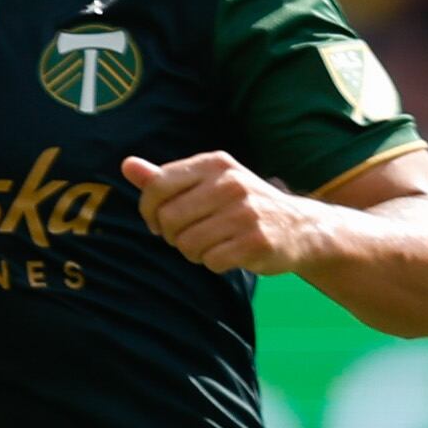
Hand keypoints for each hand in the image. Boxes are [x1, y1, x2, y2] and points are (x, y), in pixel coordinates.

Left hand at [123, 150, 313, 275]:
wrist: (300, 228)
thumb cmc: (241, 205)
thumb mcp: (207, 183)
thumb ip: (165, 178)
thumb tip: (126, 165)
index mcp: (215, 164)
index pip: (157, 186)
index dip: (149, 211)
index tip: (159, 221)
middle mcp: (232, 183)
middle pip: (169, 219)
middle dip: (173, 235)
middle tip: (191, 236)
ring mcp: (247, 212)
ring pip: (187, 244)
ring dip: (194, 252)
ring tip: (214, 243)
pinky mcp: (257, 240)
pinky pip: (211, 261)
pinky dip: (214, 264)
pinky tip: (230, 253)